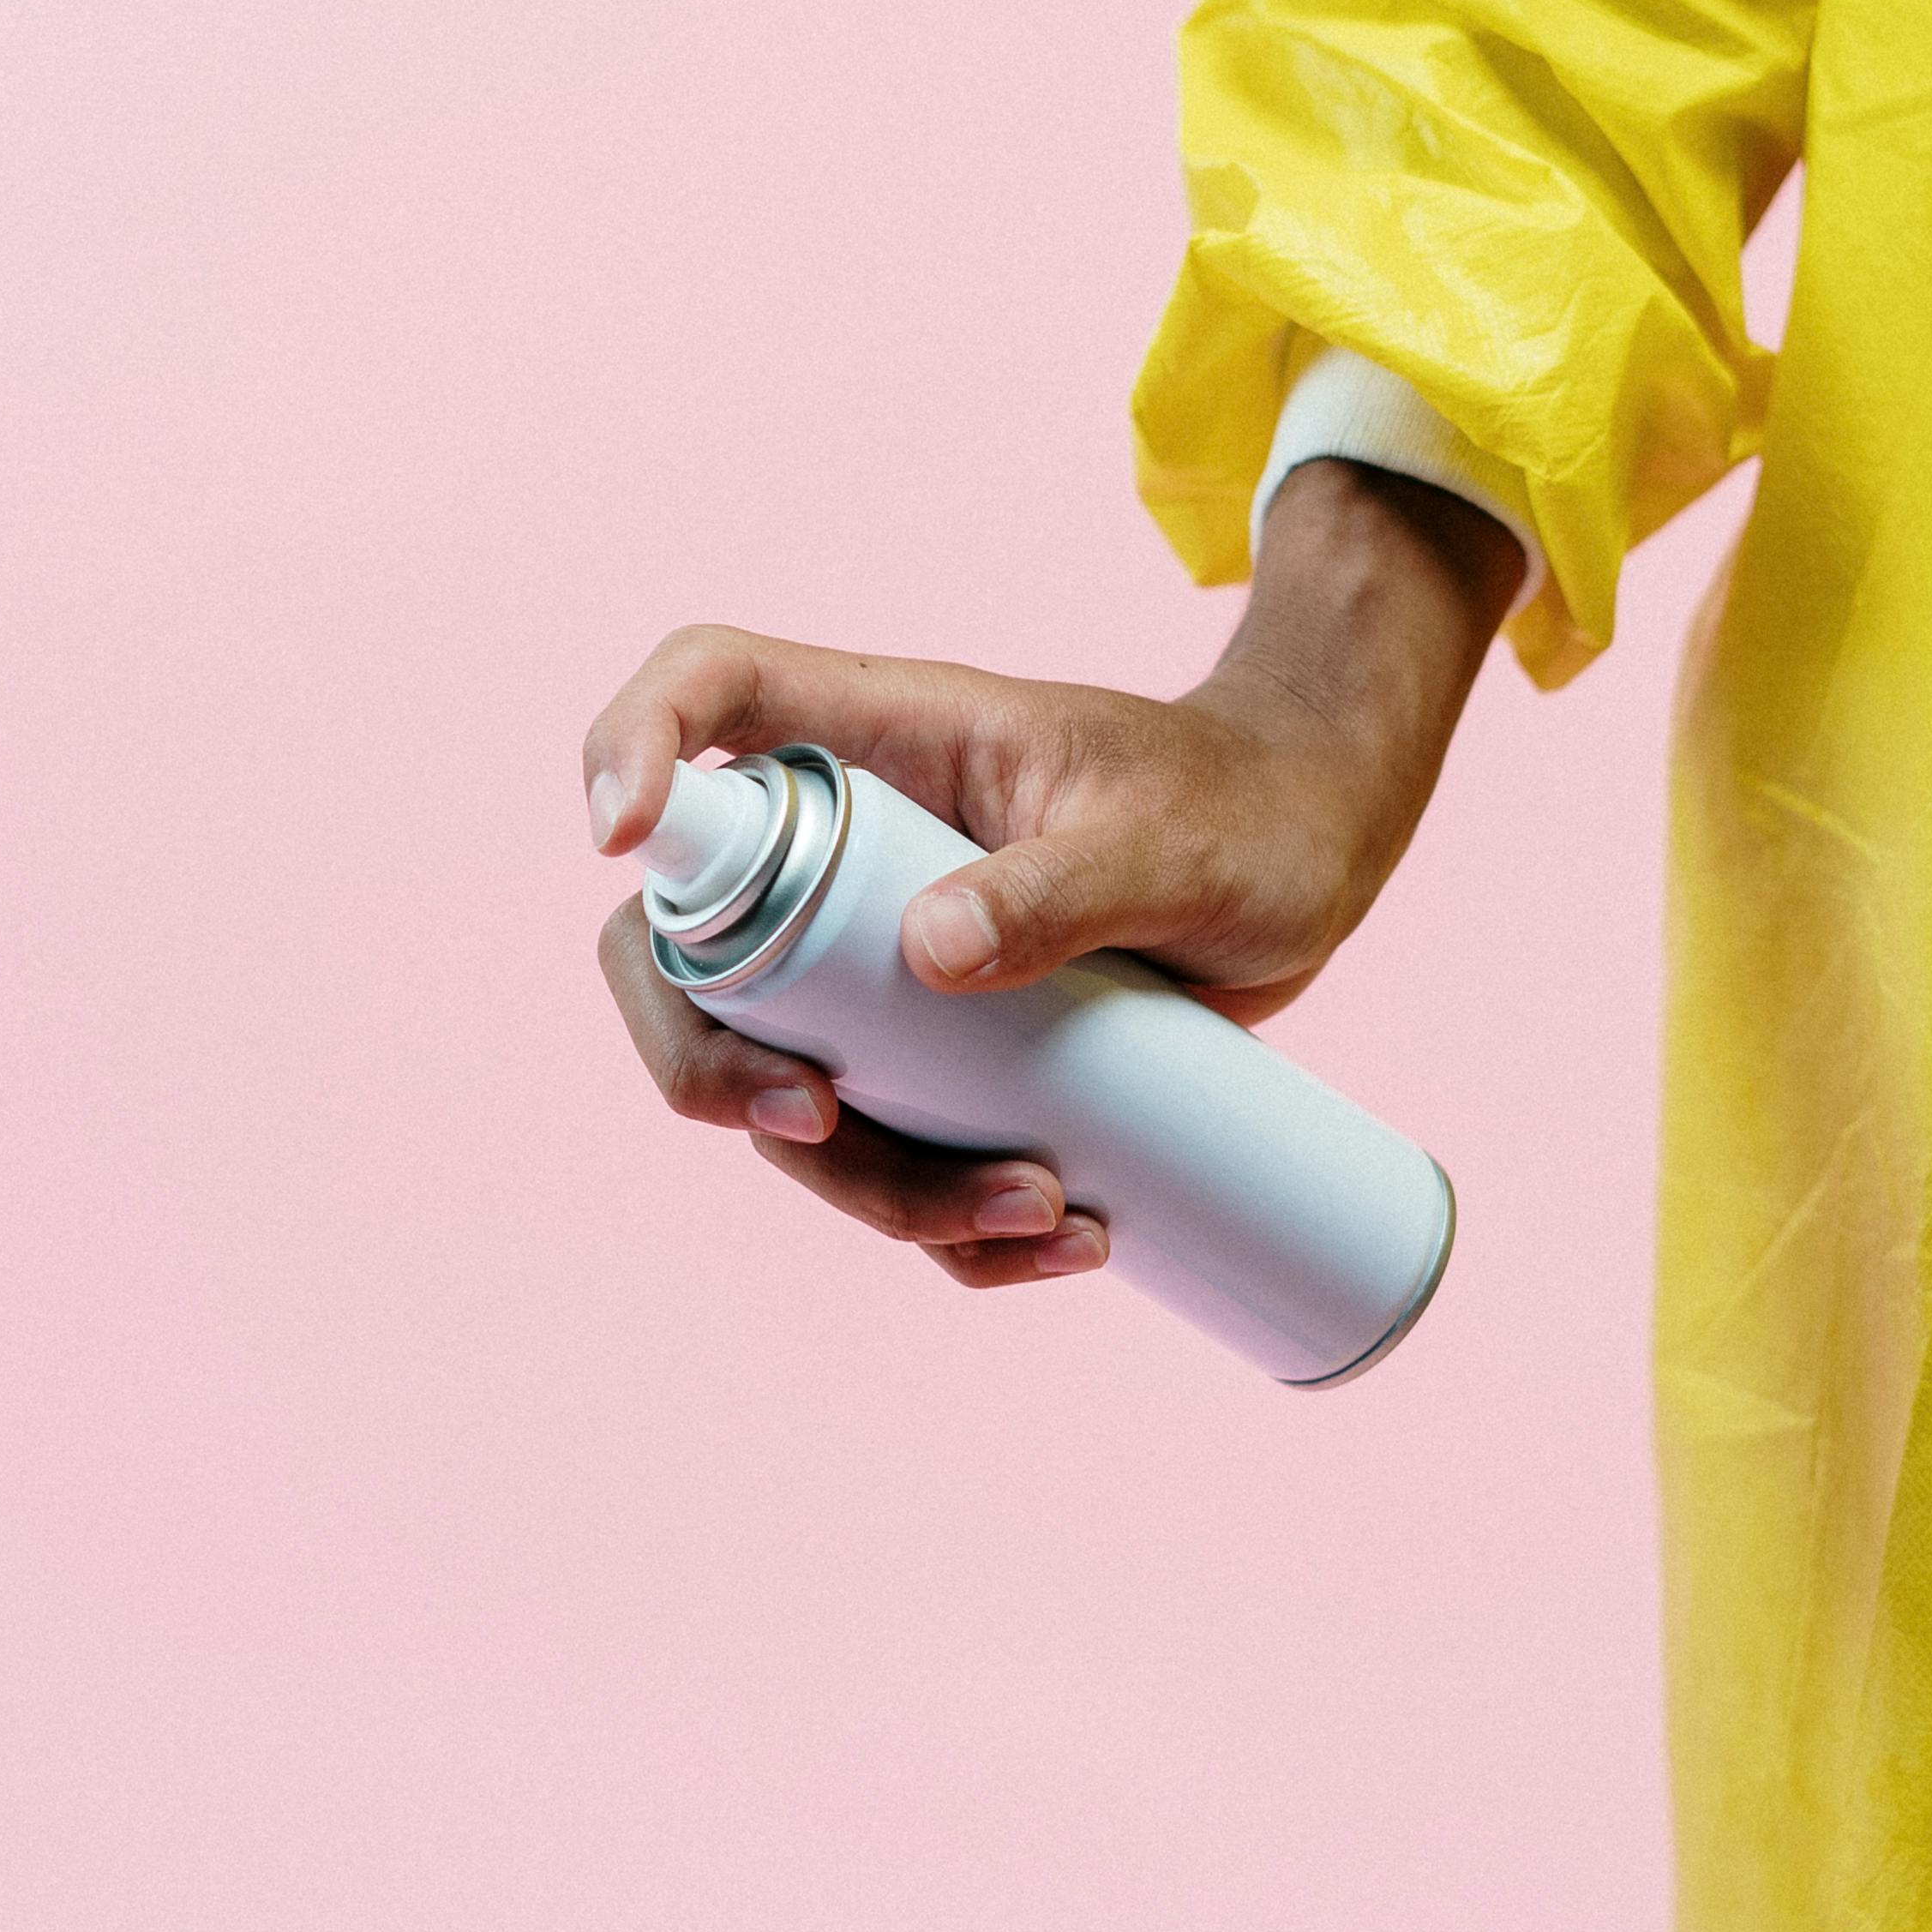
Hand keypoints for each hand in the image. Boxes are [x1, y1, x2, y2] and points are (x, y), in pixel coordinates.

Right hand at [583, 459, 1516, 1290]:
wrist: (1314, 860)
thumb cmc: (1241, 807)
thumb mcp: (1169, 837)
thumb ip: (1062, 883)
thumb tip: (930, 958)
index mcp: (884, 738)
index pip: (708, 689)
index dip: (631, 744)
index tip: (617, 835)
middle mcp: (851, 854)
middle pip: (684, 949)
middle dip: (709, 1063)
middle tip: (814, 1122)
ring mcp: (881, 965)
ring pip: (786, 1091)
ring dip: (873, 1185)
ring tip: (1042, 1214)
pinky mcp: (938, 1061)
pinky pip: (888, 1161)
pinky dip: (950, 1230)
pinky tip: (1064, 1243)